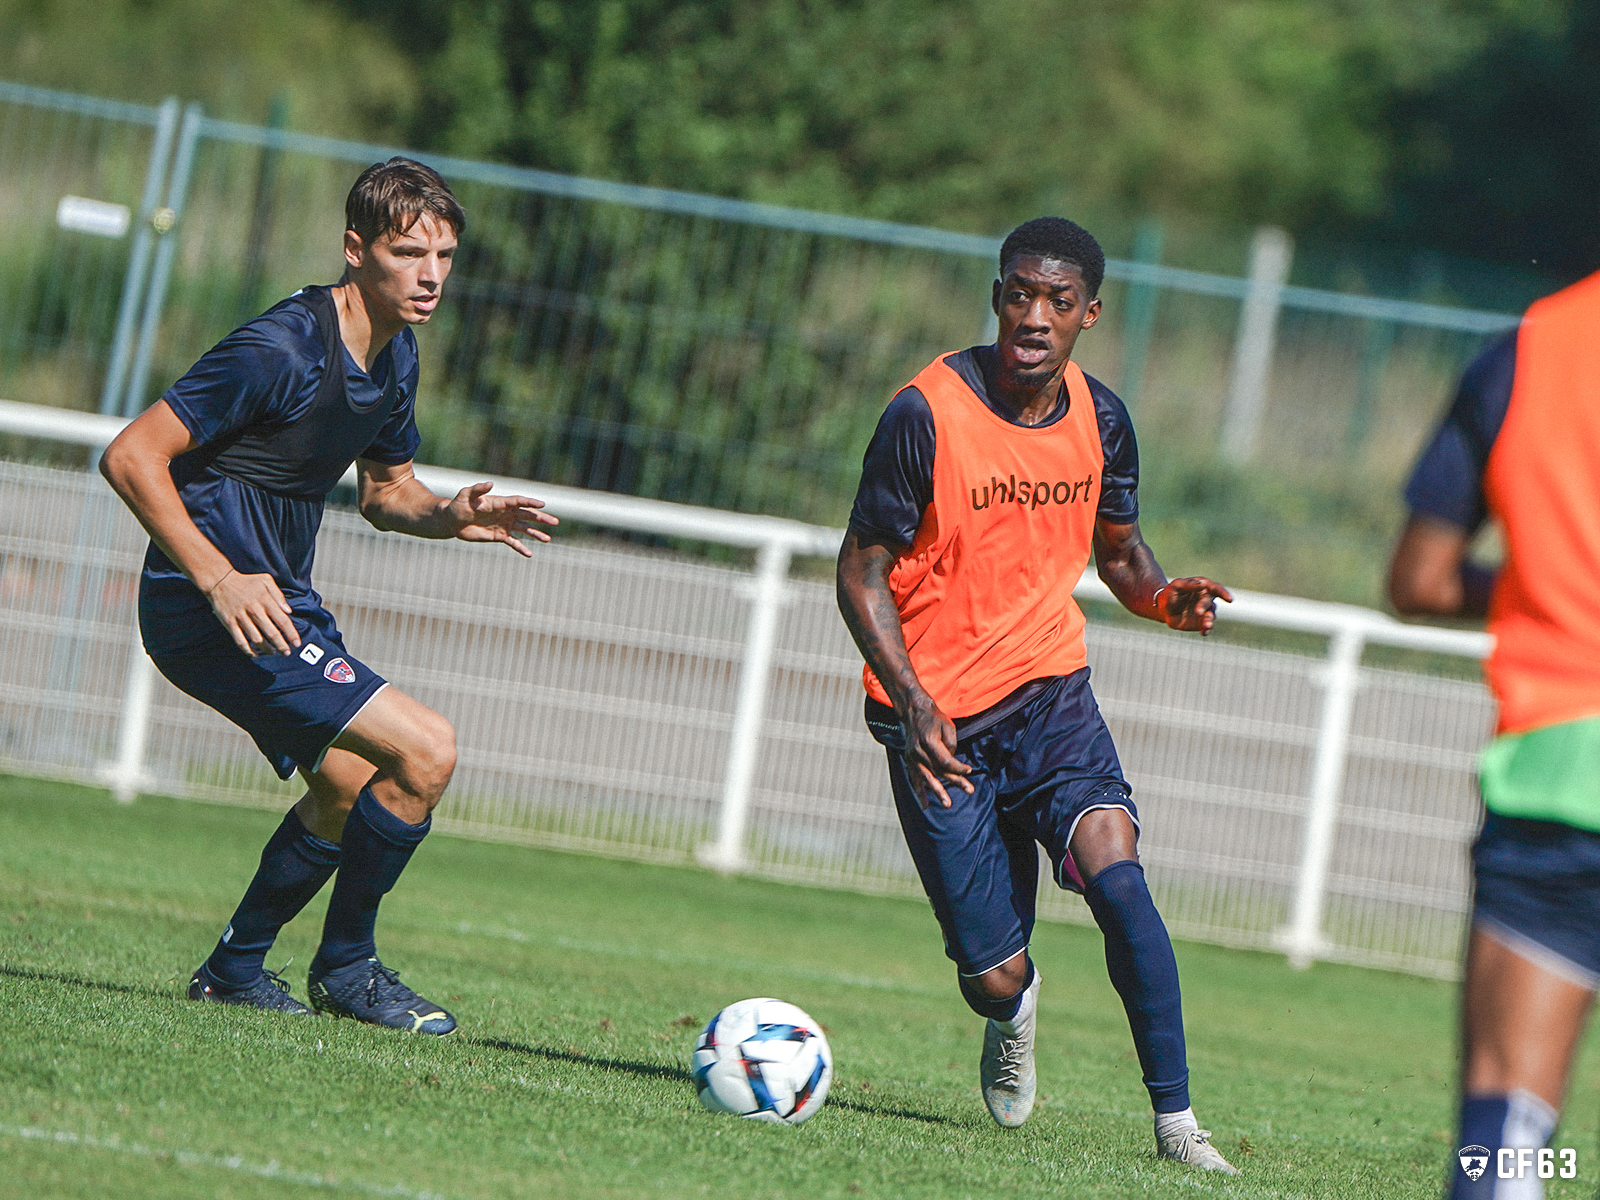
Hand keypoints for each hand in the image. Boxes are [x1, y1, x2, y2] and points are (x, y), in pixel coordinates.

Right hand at [206, 570, 299, 656]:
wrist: (220, 581)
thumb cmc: (246, 581)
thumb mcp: (265, 580)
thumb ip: (278, 595)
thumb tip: (289, 611)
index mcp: (265, 600)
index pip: (283, 621)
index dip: (291, 634)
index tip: (297, 643)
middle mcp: (254, 610)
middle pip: (271, 633)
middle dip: (281, 646)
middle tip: (286, 653)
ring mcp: (241, 617)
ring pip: (257, 639)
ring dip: (267, 649)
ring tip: (273, 653)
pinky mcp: (229, 623)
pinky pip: (240, 640)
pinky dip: (248, 650)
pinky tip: (255, 654)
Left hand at [446, 482, 558, 556]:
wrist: (451, 521)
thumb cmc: (458, 505)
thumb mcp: (465, 495)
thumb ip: (478, 489)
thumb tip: (490, 483)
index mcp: (500, 502)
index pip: (519, 502)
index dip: (530, 503)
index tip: (542, 505)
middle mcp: (505, 513)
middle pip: (527, 515)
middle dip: (541, 518)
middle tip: (555, 522)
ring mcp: (503, 525)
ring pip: (524, 529)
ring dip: (536, 534)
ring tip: (548, 540)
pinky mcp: (498, 536)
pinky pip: (513, 542)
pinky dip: (521, 548)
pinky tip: (530, 554)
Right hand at [898, 695, 974, 809]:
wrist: (913, 711)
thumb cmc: (933, 718)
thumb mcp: (947, 725)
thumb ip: (951, 745)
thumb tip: (953, 762)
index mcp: (928, 741)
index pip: (946, 761)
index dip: (958, 767)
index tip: (969, 771)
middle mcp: (918, 751)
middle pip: (939, 771)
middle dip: (955, 782)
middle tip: (969, 790)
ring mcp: (912, 757)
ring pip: (927, 778)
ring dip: (938, 792)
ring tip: (947, 804)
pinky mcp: (909, 760)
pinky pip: (914, 779)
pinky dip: (920, 792)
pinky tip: (925, 805)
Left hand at [1157, 576, 1232, 634]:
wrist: (1163, 608)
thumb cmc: (1170, 593)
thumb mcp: (1175, 586)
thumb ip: (1188, 584)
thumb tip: (1202, 584)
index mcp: (1203, 587)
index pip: (1216, 588)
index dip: (1224, 593)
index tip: (1229, 599)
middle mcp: (1206, 599)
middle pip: (1209, 603)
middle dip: (1204, 607)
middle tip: (1197, 611)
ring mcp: (1204, 612)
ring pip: (1211, 616)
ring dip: (1209, 620)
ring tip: (1206, 625)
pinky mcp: (1200, 623)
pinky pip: (1206, 627)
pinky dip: (1207, 630)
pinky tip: (1204, 632)